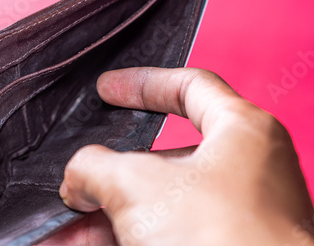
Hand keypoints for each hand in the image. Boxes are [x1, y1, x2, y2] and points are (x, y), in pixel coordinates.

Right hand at [51, 67, 313, 244]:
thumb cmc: (224, 239)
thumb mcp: (138, 186)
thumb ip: (98, 167)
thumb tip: (79, 175)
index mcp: (243, 131)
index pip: (190, 86)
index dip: (143, 83)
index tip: (108, 90)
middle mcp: (248, 170)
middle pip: (165, 156)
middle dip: (112, 172)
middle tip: (79, 180)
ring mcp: (241, 215)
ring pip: (162, 204)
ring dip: (110, 214)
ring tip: (66, 229)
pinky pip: (169, 234)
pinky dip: (127, 237)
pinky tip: (89, 244)